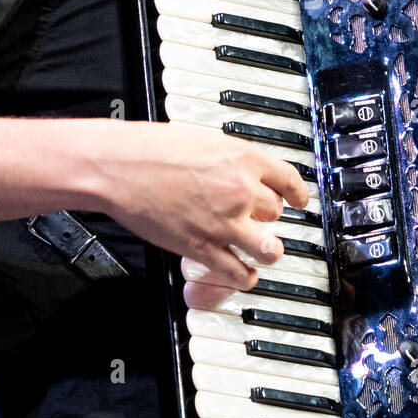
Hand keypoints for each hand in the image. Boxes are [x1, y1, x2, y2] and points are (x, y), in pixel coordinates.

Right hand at [93, 121, 309, 309]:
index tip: (300, 200)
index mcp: (243, 159)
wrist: (118, 167)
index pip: (289, 180)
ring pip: (270, 248)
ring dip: (268, 251)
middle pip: (277, 213)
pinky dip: (246, 277)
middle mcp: (240, 190)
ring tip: (261, 251)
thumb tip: (245, 171)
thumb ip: (231, 158)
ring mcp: (224, 222)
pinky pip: (240, 272)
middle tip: (257, 218)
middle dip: (268, 217)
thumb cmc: (150, 148)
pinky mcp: (203, 247)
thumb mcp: (204, 140)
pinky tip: (244, 273)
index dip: (299, 193)